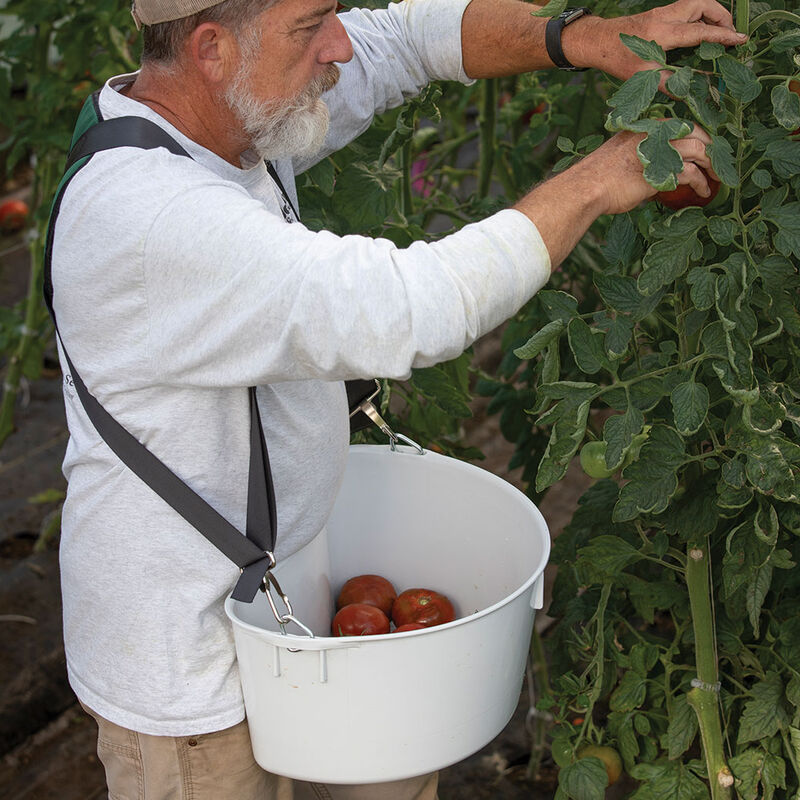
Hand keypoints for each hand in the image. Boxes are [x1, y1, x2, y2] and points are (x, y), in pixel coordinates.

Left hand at [565, 0, 746, 83]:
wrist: (598, 40)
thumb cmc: (617, 59)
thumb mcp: (641, 77)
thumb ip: (666, 84)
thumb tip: (687, 95)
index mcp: (665, 32)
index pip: (701, 31)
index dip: (723, 37)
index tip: (741, 40)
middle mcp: (667, 16)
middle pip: (704, 5)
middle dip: (722, 17)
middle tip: (731, 34)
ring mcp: (663, 11)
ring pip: (696, 3)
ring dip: (711, 13)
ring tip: (719, 31)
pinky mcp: (660, 12)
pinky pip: (687, 8)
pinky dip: (699, 14)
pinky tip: (700, 29)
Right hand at [583, 124, 717, 215]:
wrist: (586, 188)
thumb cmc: (599, 177)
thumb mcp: (624, 157)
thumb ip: (645, 157)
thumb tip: (660, 170)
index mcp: (646, 126)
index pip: (682, 125)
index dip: (700, 136)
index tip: (708, 149)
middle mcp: (655, 133)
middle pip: (696, 134)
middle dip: (712, 149)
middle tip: (719, 163)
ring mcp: (659, 149)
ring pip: (699, 150)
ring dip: (712, 165)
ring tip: (717, 177)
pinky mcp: (662, 170)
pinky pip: (691, 173)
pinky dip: (701, 183)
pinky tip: (704, 191)